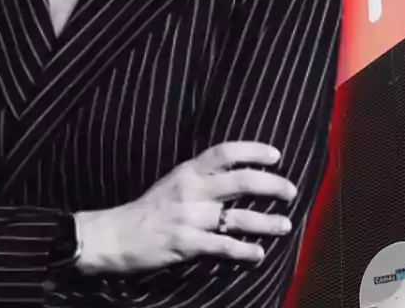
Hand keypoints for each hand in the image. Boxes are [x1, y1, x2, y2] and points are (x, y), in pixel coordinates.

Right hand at [74, 141, 297, 273]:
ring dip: (267, 222)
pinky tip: (258, 254)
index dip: (254, 150)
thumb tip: (235, 175)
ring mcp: (191, 217)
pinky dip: (245, 251)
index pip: (226, 152)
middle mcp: (192, 190)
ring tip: (285, 225)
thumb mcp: (173, 182)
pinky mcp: (186, 243)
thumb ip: (201, 178)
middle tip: (290, 191)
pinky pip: (224, 246)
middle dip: (273, 185)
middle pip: (243, 180)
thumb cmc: (147, 209)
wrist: (113, 235)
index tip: (276, 155)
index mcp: (188, 171)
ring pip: (240, 217)